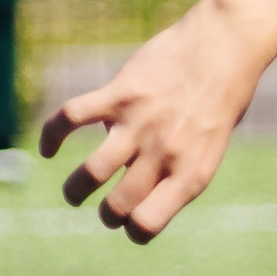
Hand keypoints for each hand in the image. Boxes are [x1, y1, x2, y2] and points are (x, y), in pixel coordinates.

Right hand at [37, 4, 263, 241]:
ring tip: (75, 193)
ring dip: (75, 190)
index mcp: (192, 173)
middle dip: (106, 215)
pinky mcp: (120, 93)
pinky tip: (49, 148)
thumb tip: (132, 186)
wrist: (226, 46)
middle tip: (105, 210)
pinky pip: (72, 118)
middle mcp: (165, 153)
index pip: (148, 223)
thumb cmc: (221, 99)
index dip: (132, 229)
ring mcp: (140, 123)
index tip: (129, 220)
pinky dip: (51, 136)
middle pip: (117, 204)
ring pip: (92, 172)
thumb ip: (176, 168)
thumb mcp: (211, 146)